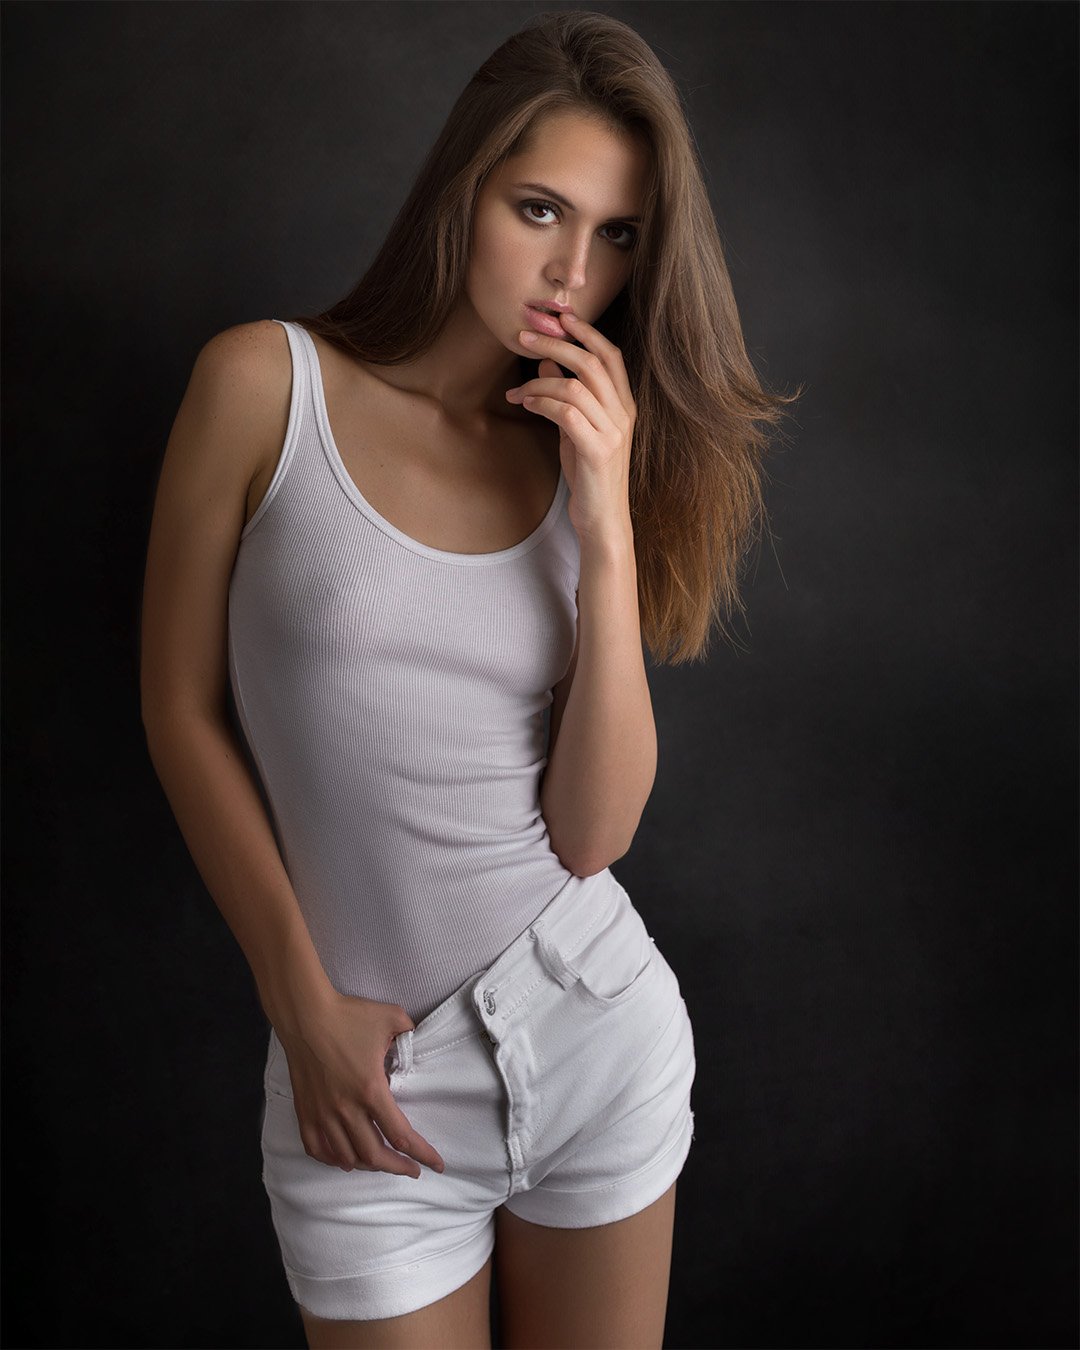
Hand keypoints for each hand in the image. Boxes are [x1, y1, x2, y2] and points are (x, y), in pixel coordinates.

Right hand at [274, 992, 445, 1178]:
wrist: (305, 1015)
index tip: (436, 1165)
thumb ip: (410, 1032)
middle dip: (398, 1167)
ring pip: (346, 1157)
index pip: (401, 1135)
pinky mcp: (305, 1112)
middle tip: (411, 1169)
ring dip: (368, 1165)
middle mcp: (347, 1109)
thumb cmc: (348, 1016)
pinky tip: (344, 1160)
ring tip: (383, 1162)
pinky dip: (333, 1160)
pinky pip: (317, 1149)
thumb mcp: (392, 1017)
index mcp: (371, 1090)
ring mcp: (323, 1114)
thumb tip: (418, 1039)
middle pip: (375, 1155)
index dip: (422, 1154)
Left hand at [508, 314, 636, 546]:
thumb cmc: (589, 473)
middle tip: (524, 337)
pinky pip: (566, 414)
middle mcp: (623, 414)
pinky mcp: (598, 452)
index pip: (610, 355)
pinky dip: (542, 404)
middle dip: (555, 344)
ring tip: (516, 390)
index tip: (558, 317)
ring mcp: (613, 433)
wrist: (602, 518)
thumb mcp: (576, 429)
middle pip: (591, 362)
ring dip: (538, 382)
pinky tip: (526, 404)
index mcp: (624, 404)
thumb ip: (566, 396)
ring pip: (575, 387)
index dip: (585, 332)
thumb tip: (546, 363)